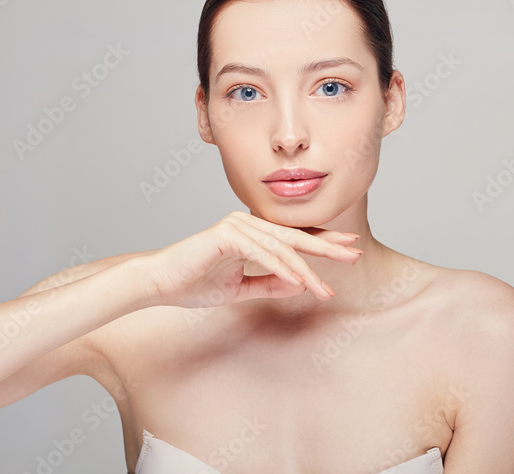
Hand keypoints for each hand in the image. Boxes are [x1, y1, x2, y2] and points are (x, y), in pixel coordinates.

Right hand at [144, 211, 362, 308]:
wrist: (159, 283)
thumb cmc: (193, 283)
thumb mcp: (239, 288)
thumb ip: (268, 284)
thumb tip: (299, 283)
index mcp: (250, 232)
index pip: (292, 237)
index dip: (322, 242)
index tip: (348, 247)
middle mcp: (246, 223)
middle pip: (294, 236)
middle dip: (327, 246)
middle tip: (355, 252)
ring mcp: (236, 226)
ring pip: (281, 248)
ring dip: (306, 270)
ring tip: (326, 289)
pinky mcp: (225, 235)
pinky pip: (261, 253)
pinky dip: (281, 269)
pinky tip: (298, 280)